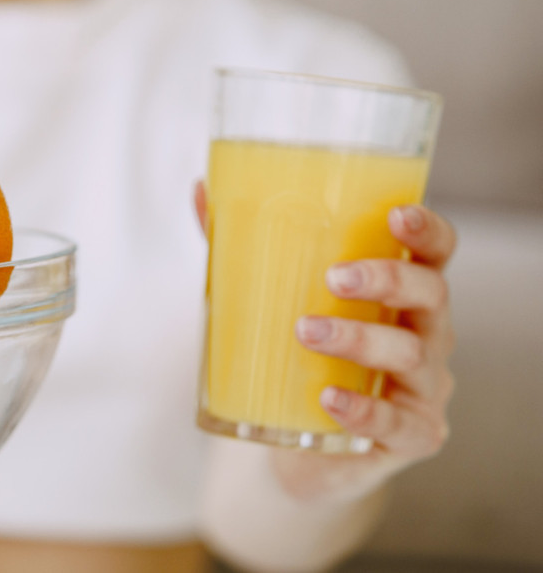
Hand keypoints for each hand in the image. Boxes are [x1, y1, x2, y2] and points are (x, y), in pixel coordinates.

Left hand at [194, 184, 457, 500]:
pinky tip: (328, 399)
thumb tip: (201, 190)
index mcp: (402, 294)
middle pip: (431, 294)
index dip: (427, 231)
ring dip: (360, 339)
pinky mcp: (410, 435)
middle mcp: (425, 334)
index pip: (434, 254)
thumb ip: (241, 248)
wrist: (294, 446)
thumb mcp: (271, 300)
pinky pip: (397, 423)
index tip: (396, 216)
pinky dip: (363, 410)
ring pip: (412, 355)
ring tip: (306, 332)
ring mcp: (423, 388)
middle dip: (389, 280)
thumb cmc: (295, 358)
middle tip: (335, 277)